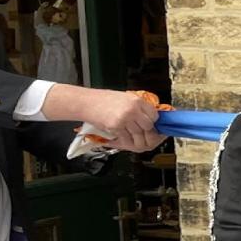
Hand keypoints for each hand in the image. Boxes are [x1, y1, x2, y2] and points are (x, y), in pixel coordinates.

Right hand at [48, 84, 163, 152]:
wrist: (86, 102)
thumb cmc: (104, 100)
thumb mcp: (125, 99)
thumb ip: (139, 108)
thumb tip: (151, 120)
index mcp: (137, 101)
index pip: (155, 116)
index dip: (153, 122)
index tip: (151, 126)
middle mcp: (133, 110)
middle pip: (148, 127)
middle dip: (146, 133)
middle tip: (143, 135)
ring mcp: (125, 119)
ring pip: (139, 136)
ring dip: (137, 140)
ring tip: (133, 139)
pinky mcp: (116, 127)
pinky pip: (127, 140)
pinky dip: (126, 142)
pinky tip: (123, 139)